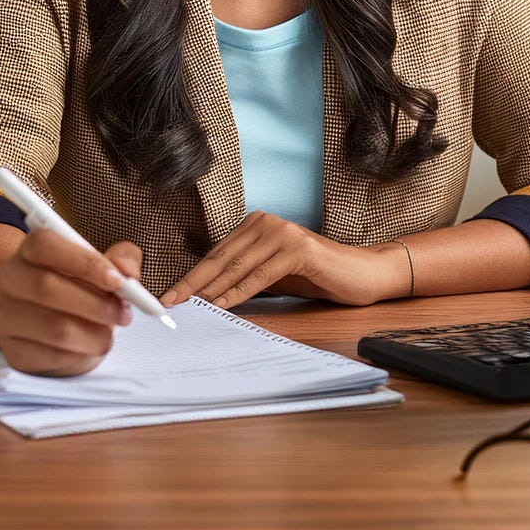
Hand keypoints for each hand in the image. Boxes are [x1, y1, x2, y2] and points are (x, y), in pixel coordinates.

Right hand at [0, 232, 141, 376]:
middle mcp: (9, 280)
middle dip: (96, 303)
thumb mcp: (104, 267)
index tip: (117, 279)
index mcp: (29, 250)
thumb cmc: (81, 288)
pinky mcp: (14, 352)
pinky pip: (53, 356)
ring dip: (95, 333)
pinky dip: (82, 353)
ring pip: (55, 328)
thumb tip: (127, 273)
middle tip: (123, 312)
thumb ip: (121, 261)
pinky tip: (91, 345)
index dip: (84, 262)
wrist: (50, 326)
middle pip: (46, 288)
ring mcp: (6, 318)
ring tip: (110, 331)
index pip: (44, 245)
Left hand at [160, 210, 399, 309]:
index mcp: (257, 224)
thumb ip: (244, 276)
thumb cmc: (315, 275)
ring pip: (238, 266)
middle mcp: (266, 222)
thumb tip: (206, 294)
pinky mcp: (299, 248)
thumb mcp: (272, 274)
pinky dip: (239, 291)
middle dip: (192, 283)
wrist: (360, 273)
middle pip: (221, 257)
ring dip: (211, 289)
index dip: (192, 276)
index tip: (170, 295)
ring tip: (190, 306)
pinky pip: (261, 274)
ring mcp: (283, 232)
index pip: (217, 253)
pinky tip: (222, 304)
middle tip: (169, 302)